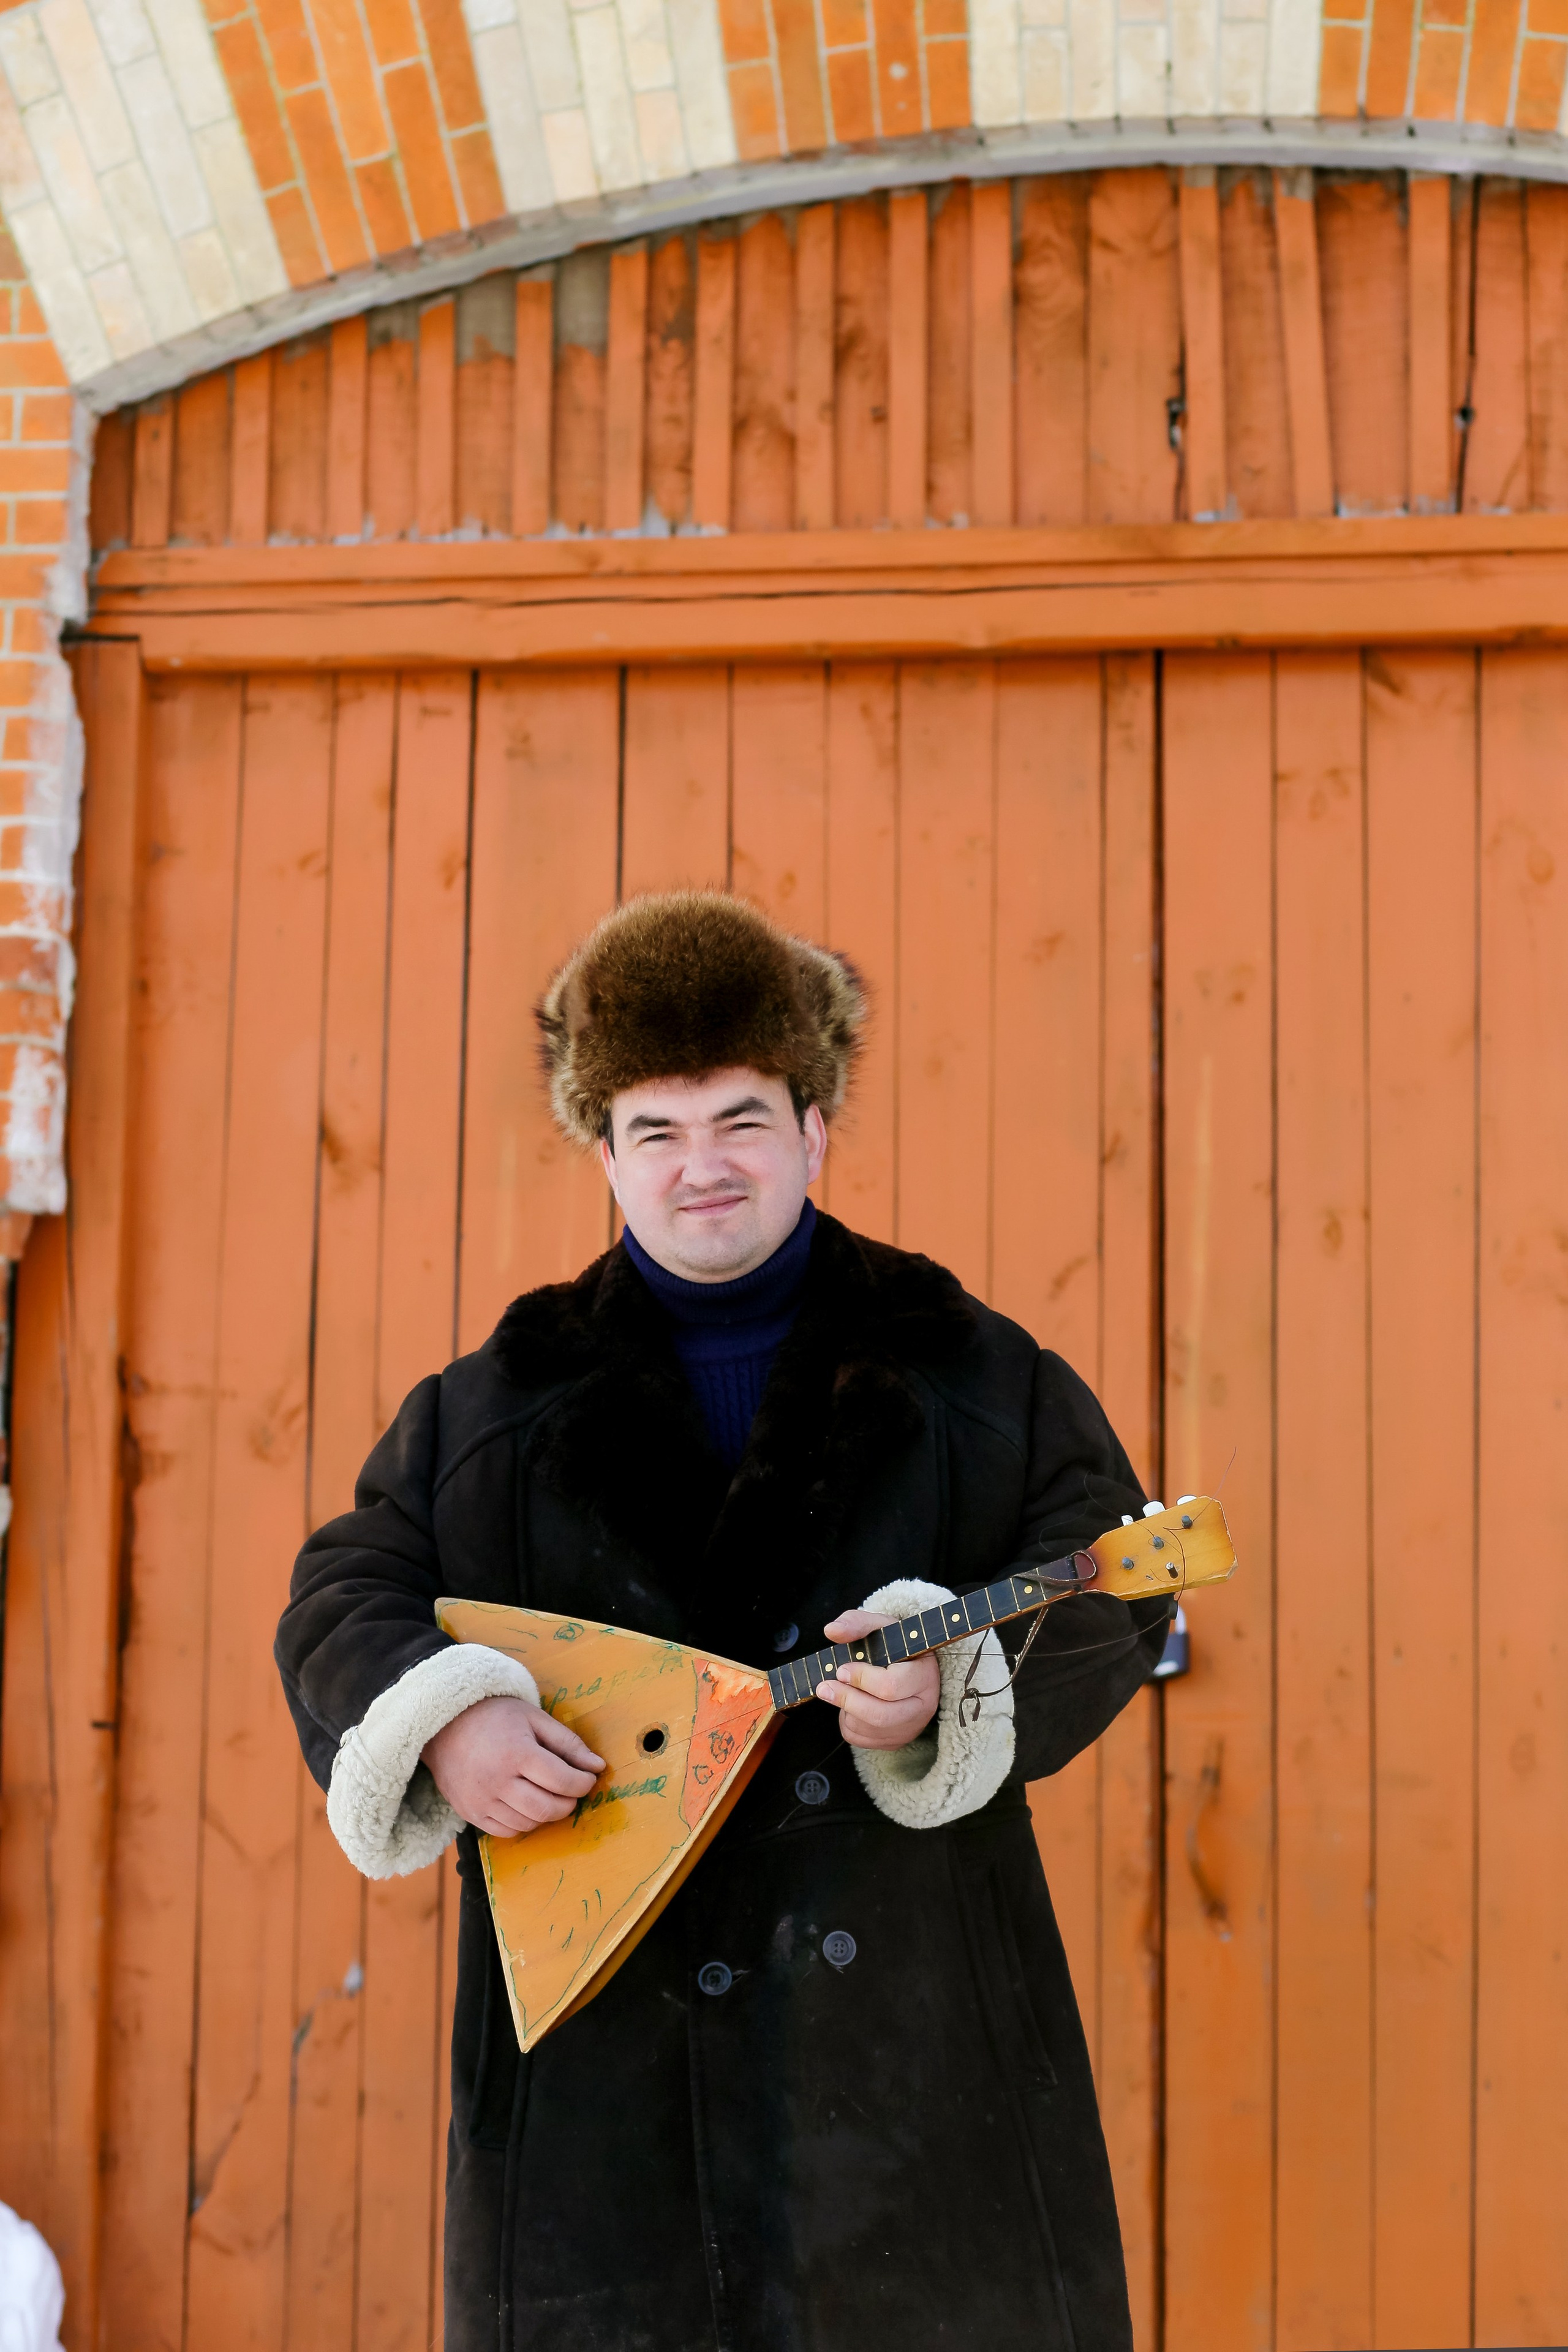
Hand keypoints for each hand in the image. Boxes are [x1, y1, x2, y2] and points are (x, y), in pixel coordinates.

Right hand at [421, 1695, 603, 1836]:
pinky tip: (527, 1804)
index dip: (583, 1783)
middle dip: (569, 1803)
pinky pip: (506, 1831)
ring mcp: (481, 1801)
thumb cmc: (494, 1716)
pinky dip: (524, 1823)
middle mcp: (497, 1781)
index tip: (589, 1778)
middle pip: (547, 1808)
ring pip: (529, 1823)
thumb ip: (568, 1743)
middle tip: (572, 1791)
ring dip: (547, 1814)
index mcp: (517, 1753)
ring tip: (550, 1795)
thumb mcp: (534, 1718)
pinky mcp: (470, 1813)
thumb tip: (598, 1766)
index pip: (563, 1780)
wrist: (444, 1725)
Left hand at [815, 1609, 940, 1749]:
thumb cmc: (895, 1646)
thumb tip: (832, 1631)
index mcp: (924, 1676)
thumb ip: (856, 1623)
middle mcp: (923, 1707)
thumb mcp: (880, 1627)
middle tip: (825, 1687)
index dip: (861, 1679)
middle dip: (847, 1700)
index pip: (890, 1686)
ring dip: (846, 1711)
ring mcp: (910, 1727)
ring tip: (843, 1691)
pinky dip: (848, 1724)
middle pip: (880, 1715)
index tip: (842, 1670)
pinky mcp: (896, 1741)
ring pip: (868, 1729)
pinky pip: (862, 1740)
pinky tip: (852, 1706)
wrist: (909, 1666)